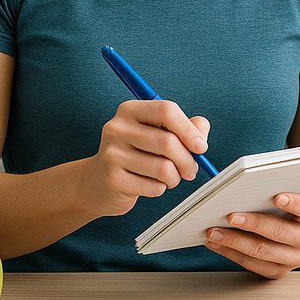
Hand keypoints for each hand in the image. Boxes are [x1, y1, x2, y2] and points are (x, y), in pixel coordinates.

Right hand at [83, 99, 210, 216]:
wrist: (98, 182)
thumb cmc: (135, 155)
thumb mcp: (157, 134)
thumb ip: (184, 127)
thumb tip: (202, 131)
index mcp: (130, 110)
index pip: (166, 110)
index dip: (189, 129)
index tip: (201, 146)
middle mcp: (117, 128)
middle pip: (168, 142)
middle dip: (188, 161)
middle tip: (190, 170)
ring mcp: (112, 153)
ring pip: (164, 168)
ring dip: (175, 178)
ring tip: (170, 178)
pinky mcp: (113, 179)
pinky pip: (154, 187)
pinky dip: (160, 189)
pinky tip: (150, 185)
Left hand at [204, 192, 299, 278]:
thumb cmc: (288, 205)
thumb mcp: (289, 192)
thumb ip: (274, 188)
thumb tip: (244, 184)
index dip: (293, 202)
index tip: (277, 197)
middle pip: (279, 232)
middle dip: (252, 223)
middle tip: (231, 216)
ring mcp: (294, 258)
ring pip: (262, 251)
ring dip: (234, 241)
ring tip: (214, 231)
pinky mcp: (278, 270)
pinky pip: (252, 264)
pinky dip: (231, 252)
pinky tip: (216, 243)